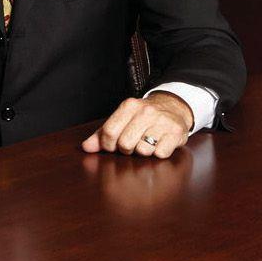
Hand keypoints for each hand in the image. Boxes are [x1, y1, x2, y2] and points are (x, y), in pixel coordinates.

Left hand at [81, 91, 195, 158]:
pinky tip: (160, 144)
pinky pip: (160, 154)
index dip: (108, 145)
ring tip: (148, 142)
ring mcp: (162, 121)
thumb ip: (102, 134)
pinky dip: (158, 153)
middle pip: (125, 144)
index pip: (109, 132)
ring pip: (143, 151)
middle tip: (133, 144)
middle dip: (127, 149)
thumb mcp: (122, 120)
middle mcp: (146, 111)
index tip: (114, 145)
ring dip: (144, 151)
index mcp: (129, 106)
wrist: (174, 108)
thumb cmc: (143, 118)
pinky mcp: (176, 133)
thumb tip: (86, 147)